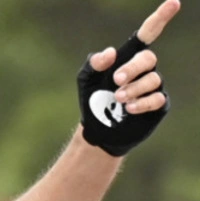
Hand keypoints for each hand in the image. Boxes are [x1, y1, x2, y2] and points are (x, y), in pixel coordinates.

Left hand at [77, 0, 178, 155]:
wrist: (98, 128)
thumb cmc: (92, 98)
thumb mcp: (86, 79)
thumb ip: (94, 63)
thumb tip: (111, 52)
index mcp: (129, 57)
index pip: (148, 33)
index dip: (160, 18)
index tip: (174, 3)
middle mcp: (145, 69)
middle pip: (148, 58)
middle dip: (132, 68)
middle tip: (116, 81)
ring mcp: (153, 86)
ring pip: (153, 79)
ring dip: (134, 88)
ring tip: (118, 98)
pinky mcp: (158, 104)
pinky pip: (157, 98)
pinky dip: (143, 102)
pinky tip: (129, 107)